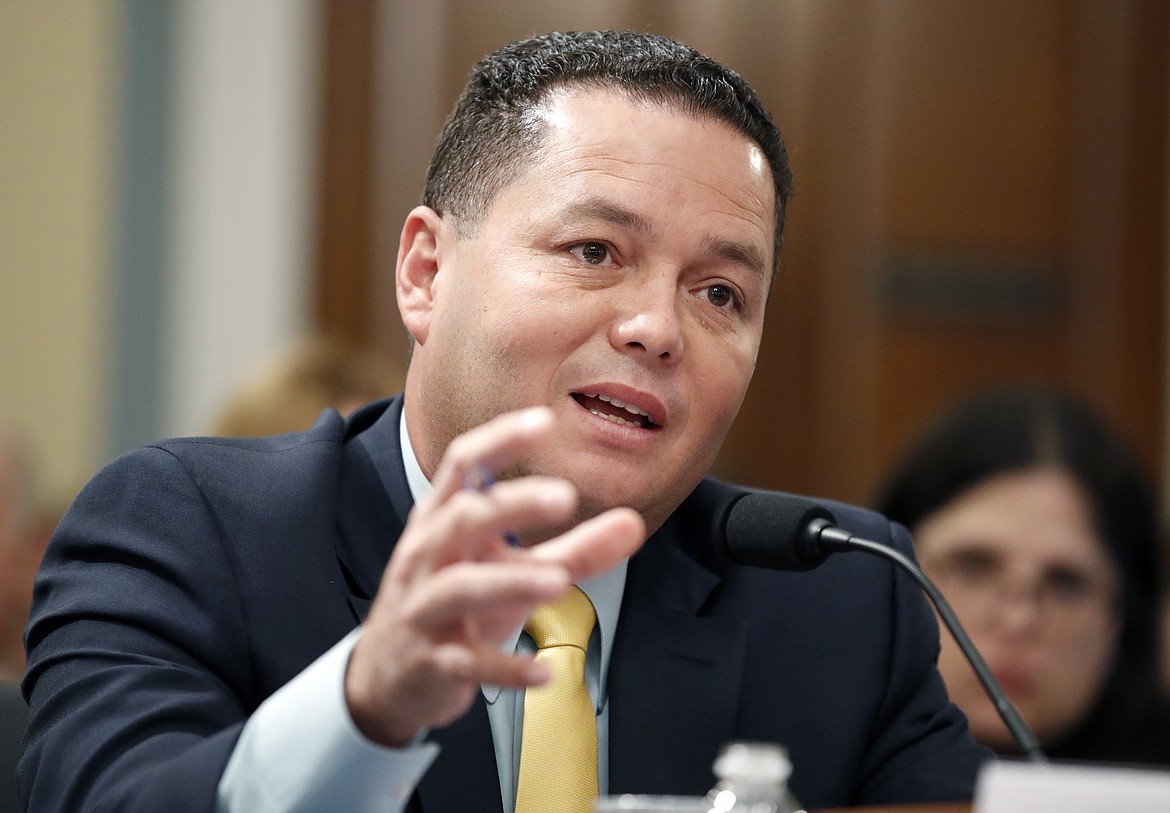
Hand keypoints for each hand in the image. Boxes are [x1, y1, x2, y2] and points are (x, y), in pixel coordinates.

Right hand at [344, 406, 645, 745]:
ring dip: (509, 580)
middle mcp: (427, 556)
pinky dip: (504, 667)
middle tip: (566, 497)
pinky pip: (465, 662)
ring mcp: (423, 609)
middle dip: (510, 504)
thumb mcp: (514, 573)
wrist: (388, 679)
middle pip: (462, 517)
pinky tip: (543, 671)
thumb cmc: (458, 609)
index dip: (501, 439)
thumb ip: (575, 549)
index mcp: (442, 521)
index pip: (464, 464)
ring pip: (460, 586)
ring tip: (560, 581)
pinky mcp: (430, 662)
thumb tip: (634, 523)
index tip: (545, 420)